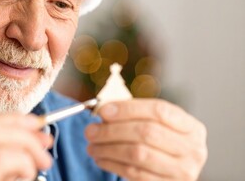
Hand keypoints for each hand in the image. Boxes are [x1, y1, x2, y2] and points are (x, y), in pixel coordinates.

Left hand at [85, 99, 206, 180]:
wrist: (171, 171)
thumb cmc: (159, 144)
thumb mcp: (154, 125)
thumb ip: (134, 115)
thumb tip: (104, 110)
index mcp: (192, 127)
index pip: (159, 111)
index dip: (128, 109)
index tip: (103, 110)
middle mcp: (193, 149)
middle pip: (147, 132)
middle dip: (113, 130)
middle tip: (90, 130)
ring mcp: (183, 171)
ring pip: (138, 154)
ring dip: (108, 149)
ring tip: (92, 145)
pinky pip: (134, 173)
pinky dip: (112, 164)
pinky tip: (101, 158)